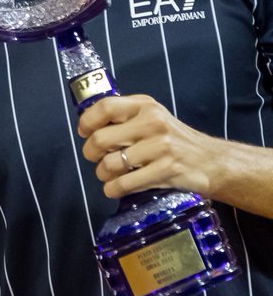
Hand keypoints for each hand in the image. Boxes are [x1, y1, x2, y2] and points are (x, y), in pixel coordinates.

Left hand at [78, 93, 216, 199]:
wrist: (211, 161)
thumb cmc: (173, 139)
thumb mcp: (152, 116)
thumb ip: (124, 116)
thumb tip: (87, 125)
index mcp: (145, 106)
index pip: (104, 107)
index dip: (87, 122)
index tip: (84, 132)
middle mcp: (152, 122)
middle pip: (100, 139)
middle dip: (90, 153)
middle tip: (95, 157)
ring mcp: (160, 147)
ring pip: (109, 164)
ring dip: (102, 173)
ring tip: (108, 174)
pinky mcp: (165, 171)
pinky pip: (124, 184)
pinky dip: (112, 189)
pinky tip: (115, 188)